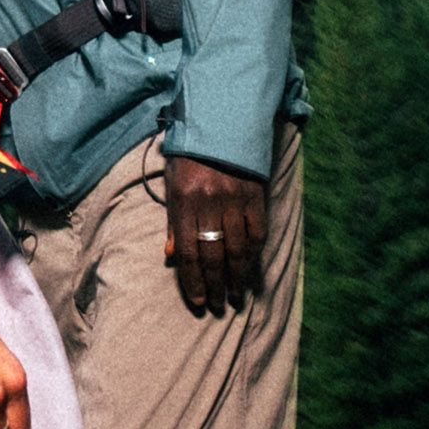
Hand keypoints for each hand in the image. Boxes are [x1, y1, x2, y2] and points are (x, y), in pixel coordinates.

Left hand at [166, 155, 266, 313]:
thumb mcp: (173, 183)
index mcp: (184, 202)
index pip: (187, 252)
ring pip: (237, 249)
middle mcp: (209, 203)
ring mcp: (235, 200)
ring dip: (237, 277)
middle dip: (215, 286)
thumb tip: (171, 254)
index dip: (193, 281)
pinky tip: (251, 268)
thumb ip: (173, 220)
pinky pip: (257, 232)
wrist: (221, 123)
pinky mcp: (256, 195)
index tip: (198, 301)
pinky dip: (254, 253)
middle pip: (212, 256)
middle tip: (218, 306)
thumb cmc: (191, 156)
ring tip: (236, 295)